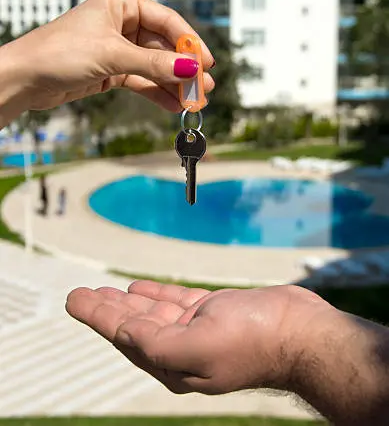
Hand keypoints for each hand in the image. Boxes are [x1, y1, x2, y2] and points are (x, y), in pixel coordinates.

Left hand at [0, 0, 214, 119]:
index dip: (190, 43)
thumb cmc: (59, 52)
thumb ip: (153, 64)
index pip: (167, 21)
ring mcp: (118, 46)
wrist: (25, 78)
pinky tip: (173, 105)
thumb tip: (191, 70)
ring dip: (173, 83)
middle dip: (184, 68)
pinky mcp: (112, 69)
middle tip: (204, 87)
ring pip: (155, 65)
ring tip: (194, 101)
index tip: (207, 63)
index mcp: (122, 3)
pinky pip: (142, 79)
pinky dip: (157, 92)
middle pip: (164, 46)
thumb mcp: (112, 56)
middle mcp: (122, 21)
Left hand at [66, 280, 329, 394]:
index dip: (98, 317)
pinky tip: (139, 288)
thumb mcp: (197, 346)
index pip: (125, 338)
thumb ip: (155, 343)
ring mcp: (198, 330)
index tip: (76, 299)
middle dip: (106, 309)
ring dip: (127, 301)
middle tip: (81, 293)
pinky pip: (176, 301)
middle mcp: (182, 350)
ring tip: (104, 289)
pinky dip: (156, 294)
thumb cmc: (254, 341)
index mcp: (174, 365)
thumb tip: (123, 335)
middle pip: (134, 326)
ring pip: (152, 312)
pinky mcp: (213, 312)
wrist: (301, 332)